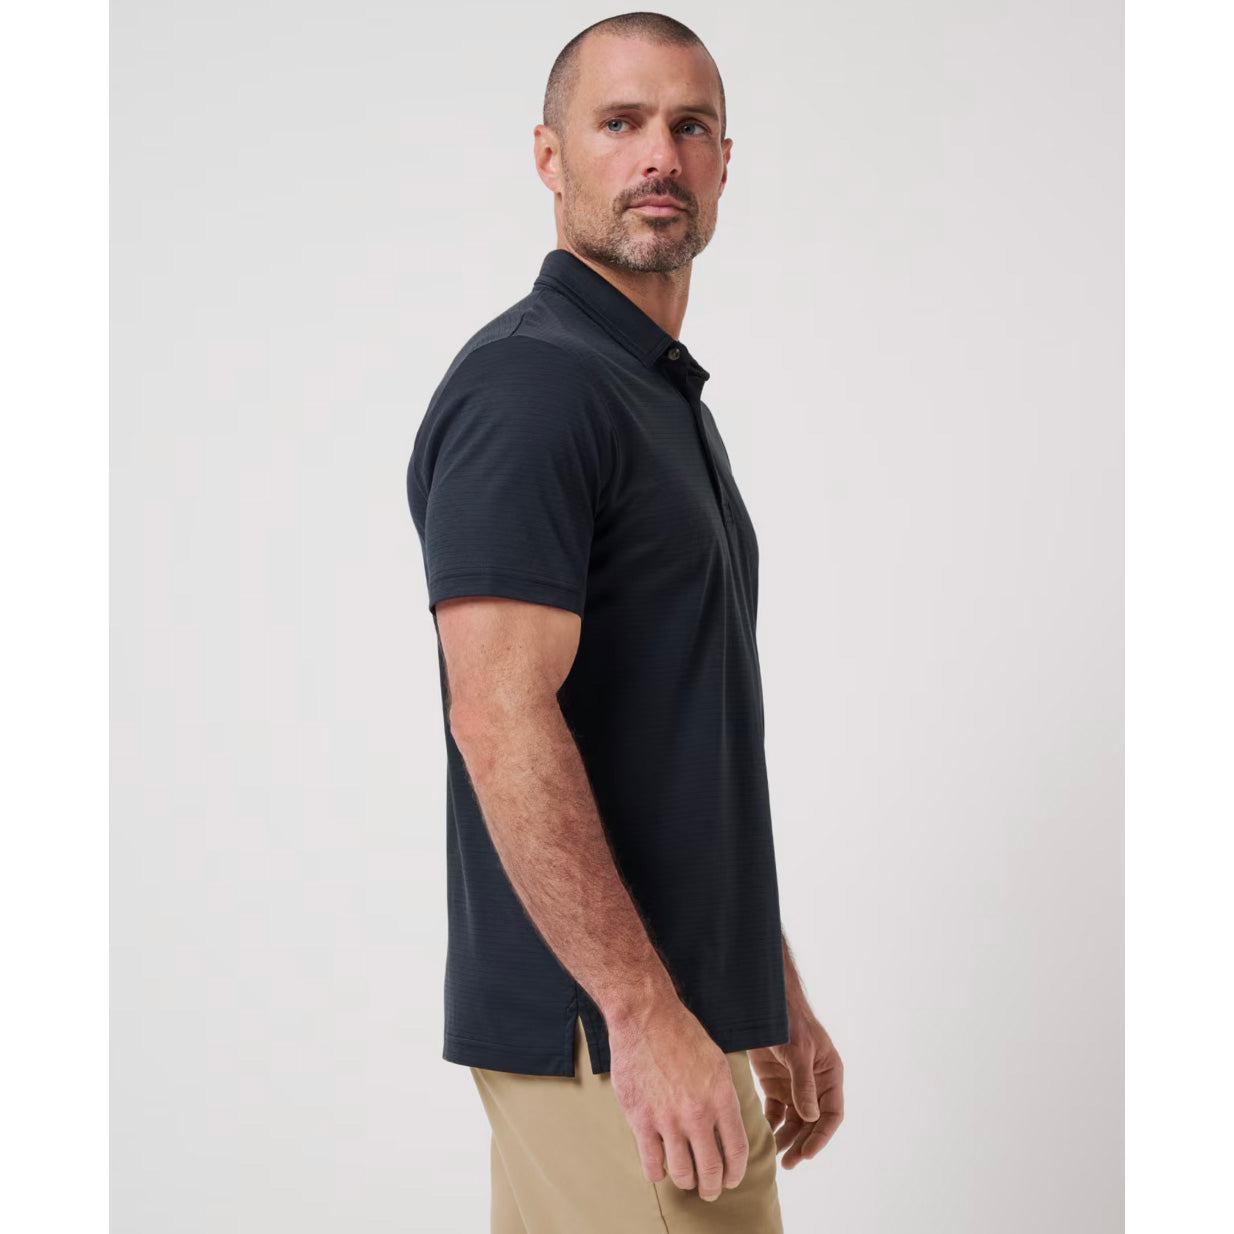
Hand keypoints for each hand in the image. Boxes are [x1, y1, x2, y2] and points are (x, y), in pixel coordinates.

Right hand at [606, 1001, 749, 1201]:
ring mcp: (667, 1118)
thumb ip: (723, 1097)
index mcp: (721, 1097)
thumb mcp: (717, 1062)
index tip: (731, 1180)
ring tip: (686, 1179)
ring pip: (681, 1173)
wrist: (645, 1016)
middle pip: (711, 1170)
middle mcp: (696, 1113)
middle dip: (712, 1187)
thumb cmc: (682, 1033)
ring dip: (686, 1182)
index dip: (736, 1173)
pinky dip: (658, 1172)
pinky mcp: (640, 1119)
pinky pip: (651, 1163)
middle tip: (709, 1190)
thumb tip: (727, 1126)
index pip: (736, 1151)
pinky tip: (660, 1166)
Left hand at [747, 1009, 843, 1168]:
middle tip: (789, 1163)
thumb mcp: (798, 1051)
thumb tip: (810, 1117)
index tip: (807, 1154)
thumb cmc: (790, 1022)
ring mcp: (794, 1085)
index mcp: (829, 1075)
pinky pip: (776, 1111)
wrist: (764, 1005)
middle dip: (802, 1143)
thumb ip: (803, 1083)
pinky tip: (764, 1136)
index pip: (831, 1114)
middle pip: (812, 1122)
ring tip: (775, 1156)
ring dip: (786, 1138)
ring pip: (794, 1121)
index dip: (821, 1136)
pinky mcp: (774, 1083)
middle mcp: (814, 1084)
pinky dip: (771, 1124)